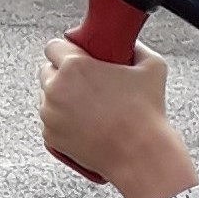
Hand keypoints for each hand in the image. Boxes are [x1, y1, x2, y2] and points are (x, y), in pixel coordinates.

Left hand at [37, 38, 197, 197]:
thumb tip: (128, 42)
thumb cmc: (146, 113)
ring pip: (47, 96)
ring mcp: (50, 114)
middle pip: (47, 71)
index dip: (67, 50)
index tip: (77, 55)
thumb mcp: (152, 66)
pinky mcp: (49, 135)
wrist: (140, 155)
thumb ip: (136, 47)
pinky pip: (50, 120)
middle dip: (63, 74)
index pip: (54, 46)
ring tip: (89, 106)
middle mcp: (56, 88)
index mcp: (74, 66)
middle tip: (86, 82)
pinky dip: (62, 120)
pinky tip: (85, 123)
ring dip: (61, 97)